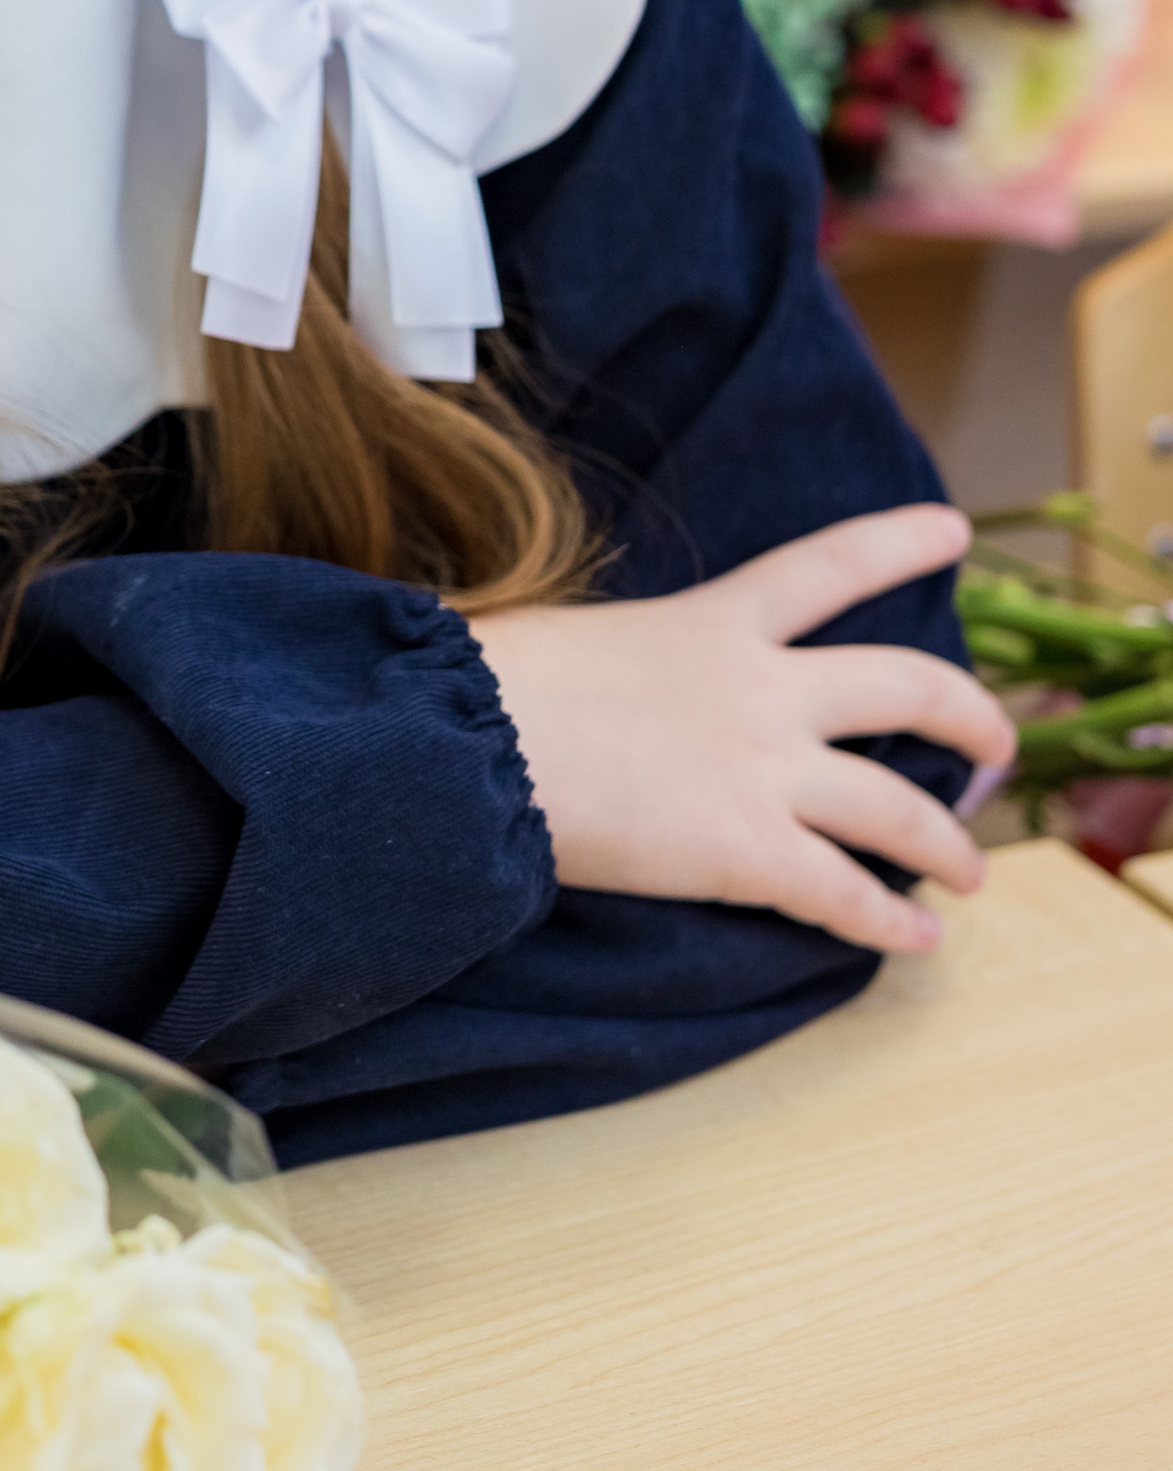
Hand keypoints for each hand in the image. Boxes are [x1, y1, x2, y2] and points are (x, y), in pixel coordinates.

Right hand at [470, 505, 1013, 956]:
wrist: (473, 739)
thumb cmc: (490, 680)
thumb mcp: (571, 638)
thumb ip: (613, 657)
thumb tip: (578, 675)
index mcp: (714, 621)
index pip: (830, 565)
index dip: (899, 541)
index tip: (953, 531)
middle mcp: (763, 688)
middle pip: (908, 686)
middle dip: (970, 716)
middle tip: (997, 743)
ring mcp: (764, 771)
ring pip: (899, 809)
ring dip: (947, 846)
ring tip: (970, 875)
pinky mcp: (748, 852)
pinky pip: (845, 896)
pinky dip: (890, 923)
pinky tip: (918, 940)